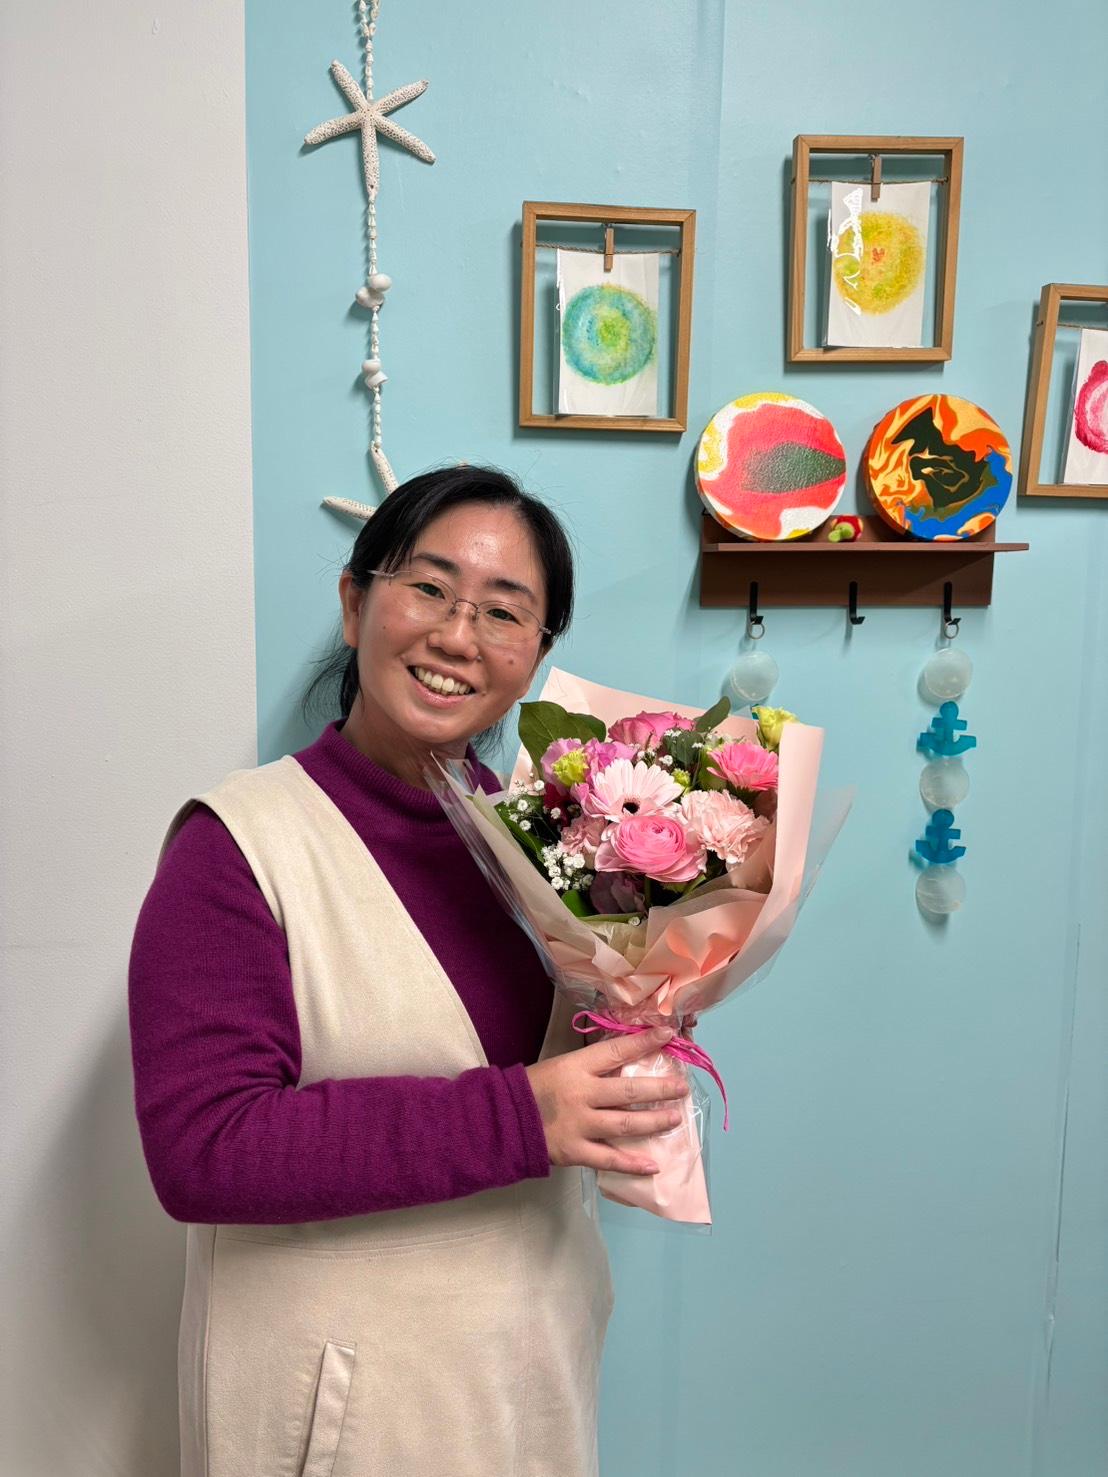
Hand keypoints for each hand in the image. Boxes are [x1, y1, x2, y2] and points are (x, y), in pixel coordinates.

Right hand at [524, 1026, 688, 1176]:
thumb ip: (591, 1067)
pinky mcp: (575, 1151)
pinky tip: (653, 1164)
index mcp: (576, 1067)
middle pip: (630, 1091)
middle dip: (660, 1089)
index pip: (617, 1051)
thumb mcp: (560, 1066)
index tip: (668, 1035)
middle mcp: (582, 1094)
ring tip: (675, 1118)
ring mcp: (580, 1124)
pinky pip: (610, 1160)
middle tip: (682, 1087)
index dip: (644, 1042)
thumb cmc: (532, 1088)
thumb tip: (627, 1064)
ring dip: (654, 1122)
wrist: (502, 1120)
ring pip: (626, 1124)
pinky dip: (633, 1164)